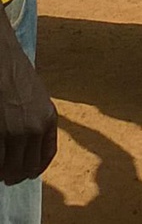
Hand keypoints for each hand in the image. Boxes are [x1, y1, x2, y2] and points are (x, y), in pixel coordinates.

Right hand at [0, 4, 57, 183]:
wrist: (2, 57)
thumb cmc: (15, 72)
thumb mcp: (36, 96)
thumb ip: (36, 119)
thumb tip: (28, 147)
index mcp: (48, 117)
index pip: (45, 157)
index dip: (33, 168)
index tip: (25, 171)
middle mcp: (35, 127)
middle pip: (26, 169)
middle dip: (15, 173)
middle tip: (5, 171)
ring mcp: (15, 131)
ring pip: (9, 170)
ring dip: (2, 170)